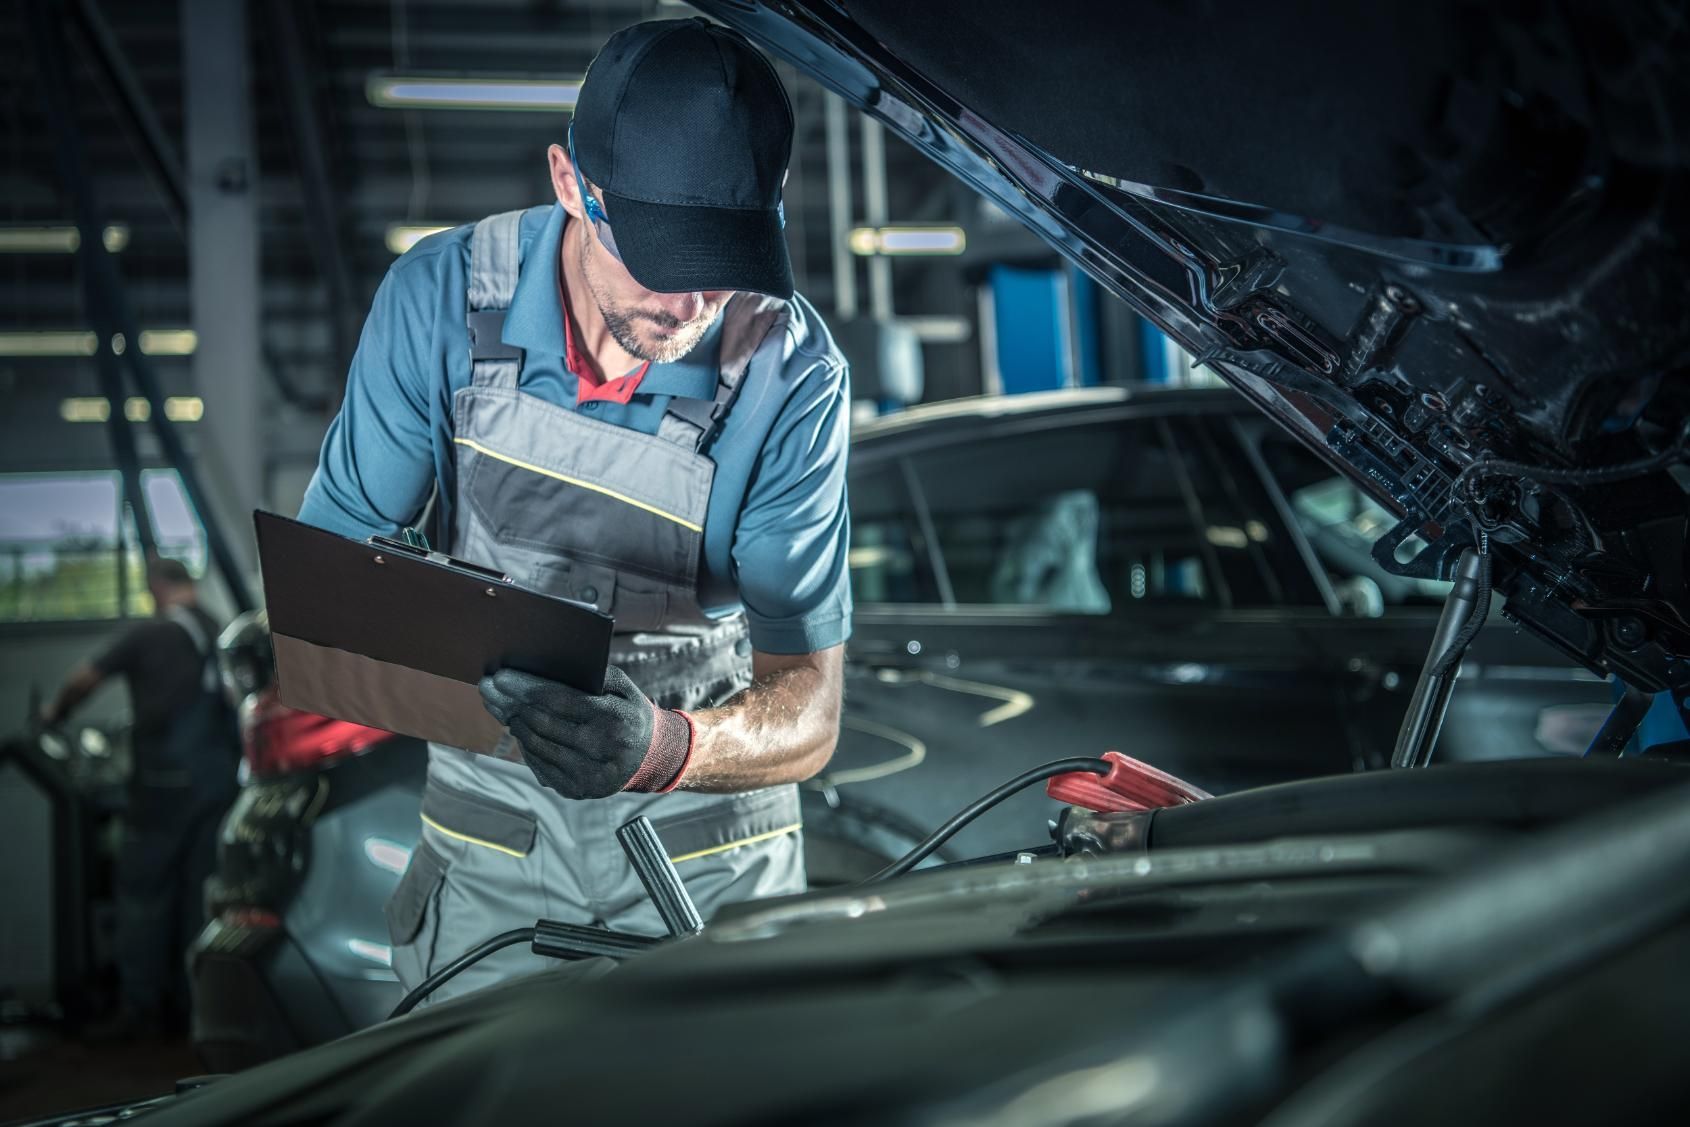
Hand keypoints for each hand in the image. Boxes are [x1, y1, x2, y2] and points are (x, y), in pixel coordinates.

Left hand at [479, 665, 695, 798]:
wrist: (651, 756)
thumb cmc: (629, 712)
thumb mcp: (622, 687)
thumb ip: (592, 675)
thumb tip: (547, 669)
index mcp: (613, 718)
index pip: (559, 700)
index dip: (526, 688)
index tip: (500, 676)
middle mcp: (602, 749)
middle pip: (543, 724)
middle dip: (512, 704)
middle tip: (490, 690)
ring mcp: (589, 775)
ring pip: (537, 746)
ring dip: (516, 725)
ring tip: (503, 708)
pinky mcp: (578, 790)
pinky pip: (540, 766)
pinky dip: (526, 747)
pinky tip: (520, 730)